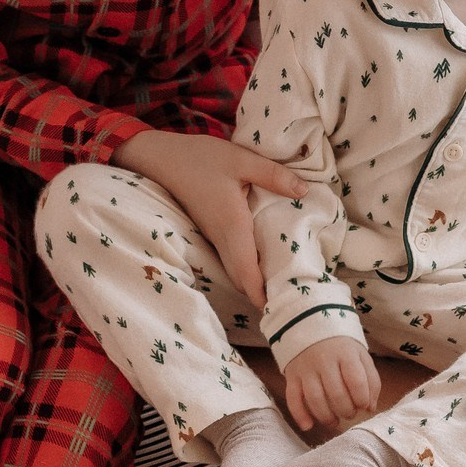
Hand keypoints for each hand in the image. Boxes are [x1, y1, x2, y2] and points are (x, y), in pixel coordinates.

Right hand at [112, 130, 307, 309]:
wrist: (162, 158)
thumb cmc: (201, 158)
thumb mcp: (241, 160)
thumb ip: (273, 175)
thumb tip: (304, 191)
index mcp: (232, 226)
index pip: (246, 273)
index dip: (261, 295)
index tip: (280, 308)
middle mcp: (221, 238)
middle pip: (241, 279)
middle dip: (262, 294)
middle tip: (290, 297)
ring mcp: (213, 236)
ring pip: (234, 270)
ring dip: (254, 281)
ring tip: (280, 283)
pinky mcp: (211, 230)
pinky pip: (229, 257)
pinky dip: (246, 266)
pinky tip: (263, 258)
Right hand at [283, 337, 381, 431]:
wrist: (310, 325)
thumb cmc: (341, 347)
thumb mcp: (361, 356)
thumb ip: (371, 380)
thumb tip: (370, 408)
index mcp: (345, 353)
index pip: (356, 381)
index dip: (361, 399)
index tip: (363, 405)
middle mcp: (324, 360)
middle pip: (336, 394)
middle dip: (346, 411)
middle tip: (350, 413)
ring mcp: (306, 368)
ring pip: (315, 399)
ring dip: (327, 417)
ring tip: (335, 421)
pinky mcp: (292, 375)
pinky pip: (293, 398)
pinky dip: (300, 415)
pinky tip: (309, 426)